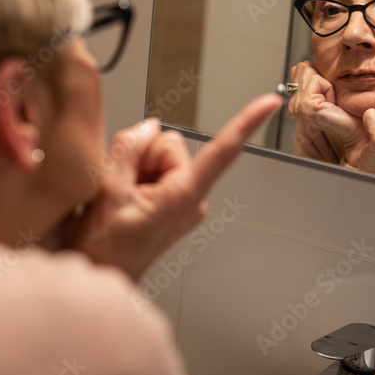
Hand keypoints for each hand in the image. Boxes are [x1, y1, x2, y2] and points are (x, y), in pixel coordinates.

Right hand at [62, 94, 282, 280]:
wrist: (105, 272)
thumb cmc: (107, 247)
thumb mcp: (107, 191)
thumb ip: (128, 150)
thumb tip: (147, 126)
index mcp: (183, 196)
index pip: (222, 151)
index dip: (246, 122)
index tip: (270, 103)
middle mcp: (192, 197)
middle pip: (170, 144)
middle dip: (142, 157)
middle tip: (123, 185)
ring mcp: (185, 199)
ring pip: (160, 154)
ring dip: (138, 168)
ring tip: (124, 196)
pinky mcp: (177, 199)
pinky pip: (158, 168)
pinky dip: (140, 175)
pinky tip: (129, 197)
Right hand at [286, 61, 366, 161]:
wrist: (360, 132)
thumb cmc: (350, 114)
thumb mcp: (330, 90)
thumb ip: (315, 78)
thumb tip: (308, 63)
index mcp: (297, 100)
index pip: (299, 69)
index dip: (317, 75)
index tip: (328, 93)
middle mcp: (294, 105)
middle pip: (301, 68)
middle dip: (320, 78)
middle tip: (330, 98)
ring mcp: (297, 107)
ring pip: (307, 71)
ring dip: (325, 84)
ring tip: (331, 101)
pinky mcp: (306, 107)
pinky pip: (316, 80)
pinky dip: (328, 88)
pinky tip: (331, 103)